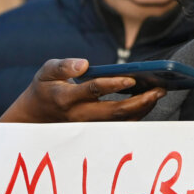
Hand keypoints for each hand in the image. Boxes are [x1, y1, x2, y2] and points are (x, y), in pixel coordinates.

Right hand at [0, 58, 164, 122]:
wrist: (35, 117)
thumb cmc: (45, 88)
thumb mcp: (46, 72)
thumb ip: (63, 66)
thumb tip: (84, 63)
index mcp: (66, 97)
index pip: (92, 90)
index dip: (112, 85)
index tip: (132, 78)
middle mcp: (79, 115)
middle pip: (113, 112)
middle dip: (138, 102)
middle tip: (159, 90)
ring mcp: (88, 126)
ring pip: (119, 122)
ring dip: (141, 110)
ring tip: (158, 94)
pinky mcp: (95, 130)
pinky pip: (118, 125)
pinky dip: (135, 115)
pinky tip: (147, 102)